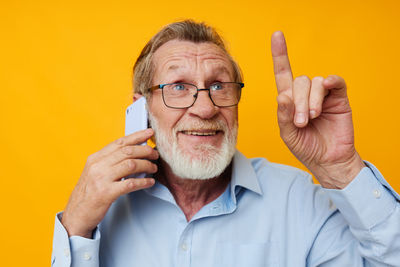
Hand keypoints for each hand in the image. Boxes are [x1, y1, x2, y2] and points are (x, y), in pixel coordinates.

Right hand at [61, 129, 158, 237]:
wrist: (76, 215)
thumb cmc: (88, 194)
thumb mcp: (94, 172)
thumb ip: (109, 161)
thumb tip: (132, 152)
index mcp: (95, 159)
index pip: (119, 142)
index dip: (136, 136)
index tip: (148, 133)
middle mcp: (97, 166)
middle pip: (127, 151)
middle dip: (145, 151)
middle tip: (155, 154)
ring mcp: (102, 179)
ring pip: (131, 165)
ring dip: (146, 165)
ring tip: (153, 168)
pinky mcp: (107, 193)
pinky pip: (131, 183)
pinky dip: (143, 182)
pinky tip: (149, 182)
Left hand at [271, 31, 364, 188]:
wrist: (328, 160)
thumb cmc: (306, 146)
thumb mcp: (288, 134)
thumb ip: (283, 116)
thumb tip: (283, 96)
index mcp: (289, 100)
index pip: (283, 73)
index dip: (280, 54)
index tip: (277, 35)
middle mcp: (304, 94)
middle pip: (298, 81)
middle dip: (298, 102)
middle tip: (303, 122)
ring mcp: (322, 94)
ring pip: (313, 83)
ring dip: (311, 101)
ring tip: (312, 118)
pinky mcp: (338, 97)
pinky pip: (334, 81)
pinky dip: (330, 82)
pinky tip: (327, 86)